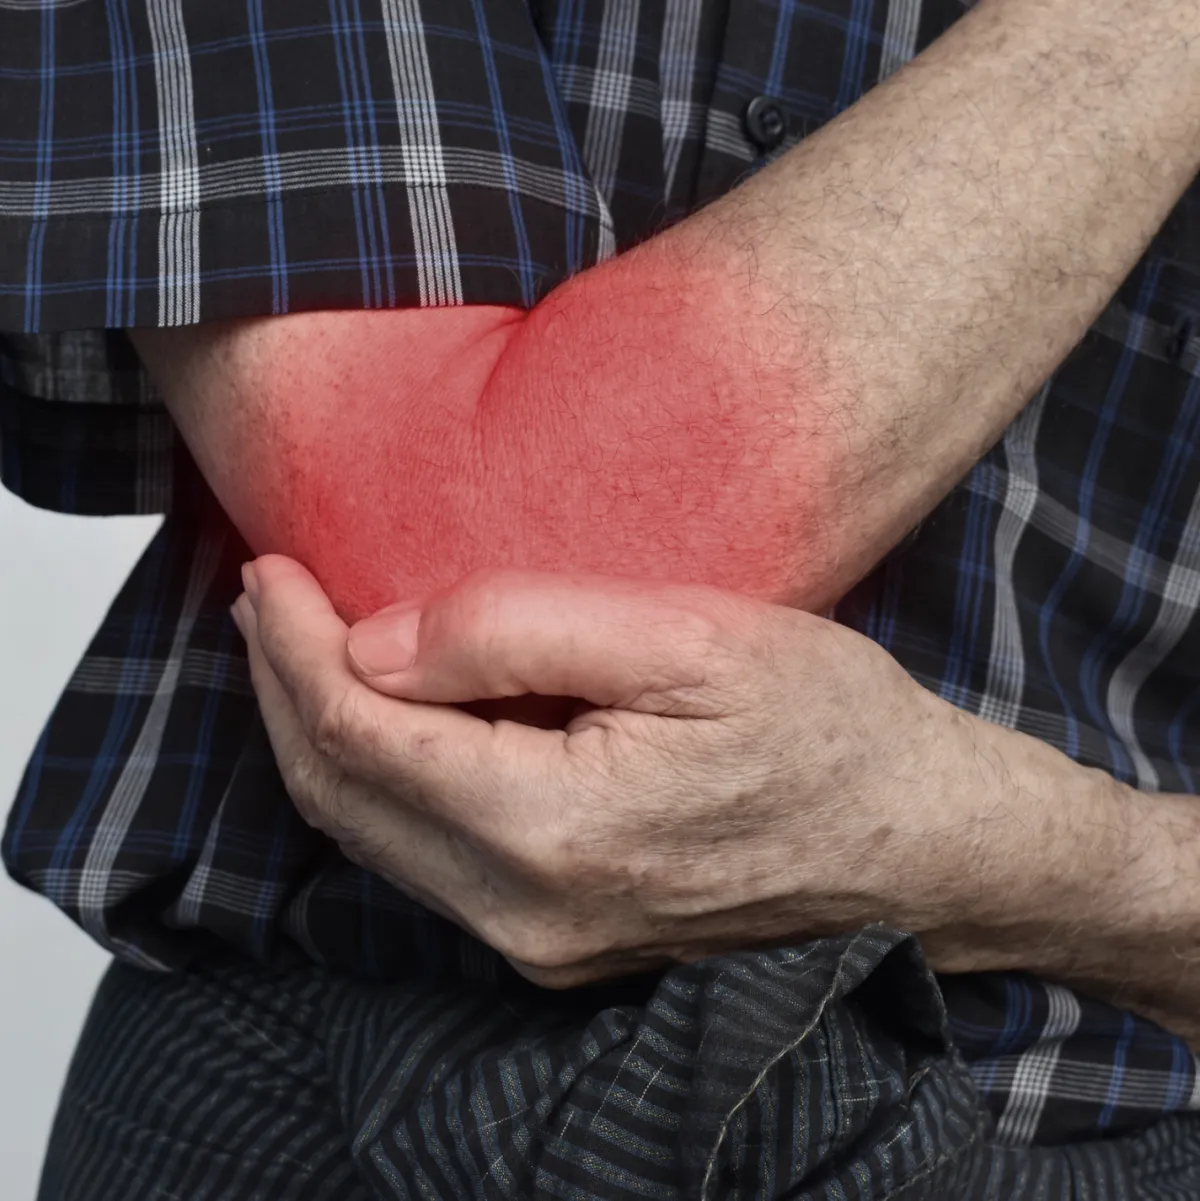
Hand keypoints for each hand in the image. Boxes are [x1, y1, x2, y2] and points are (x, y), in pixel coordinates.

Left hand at [232, 554, 1017, 986]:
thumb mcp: (690, 639)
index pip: (364, 737)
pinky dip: (381, 783)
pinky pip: (426, 862)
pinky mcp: (558, 941)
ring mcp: (541, 944)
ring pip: (373, 839)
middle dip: (287, 688)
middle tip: (266, 596)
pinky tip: (387, 718)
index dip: (298, 646)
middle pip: (346, 798)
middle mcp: (530, 913)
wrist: (917, 843)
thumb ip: (524, 632)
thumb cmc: (828, 728)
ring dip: (324, 735)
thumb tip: (379, 643)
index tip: (270, 568)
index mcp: (558, 831)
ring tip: (304, 644)